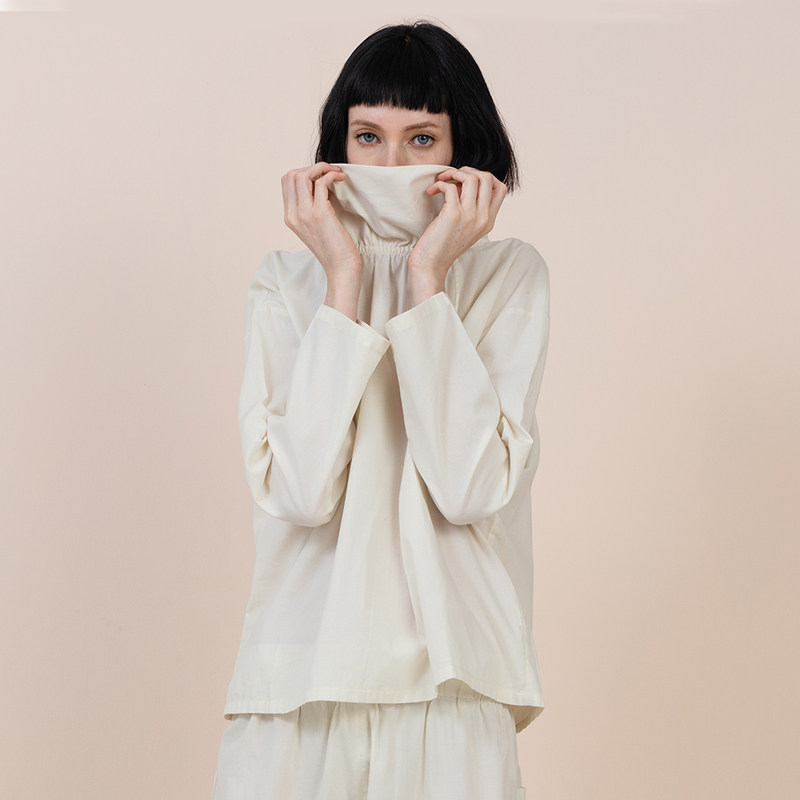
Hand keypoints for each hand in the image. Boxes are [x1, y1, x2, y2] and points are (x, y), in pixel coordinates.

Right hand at [281, 162, 362, 278]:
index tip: (320, 174)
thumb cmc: (334, 248)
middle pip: (291, 175)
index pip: (286, 181)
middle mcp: (293, 214)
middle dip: (311, 167)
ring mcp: (304, 214)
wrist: (341, 268)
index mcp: (289, 217)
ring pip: (302, 175)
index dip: (303, 171)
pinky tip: (341, 179)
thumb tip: (318, 186)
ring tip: (336, 173)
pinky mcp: (320, 213)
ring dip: (321, 168)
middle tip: (330, 171)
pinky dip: (331, 175)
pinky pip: (321, 182)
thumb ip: (309, 209)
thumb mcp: (314, 227)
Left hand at [408, 166, 507, 299]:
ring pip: (472, 178)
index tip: (466, 183)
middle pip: (488, 177)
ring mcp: (470, 216)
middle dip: (469, 170)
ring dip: (454, 173)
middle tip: (453, 177)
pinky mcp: (453, 215)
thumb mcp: (465, 228)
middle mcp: (483, 218)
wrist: (431, 266)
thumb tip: (464, 184)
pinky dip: (440, 184)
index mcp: (489, 221)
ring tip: (441, 180)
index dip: (484, 177)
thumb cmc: (443, 246)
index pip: (501, 188)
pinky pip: (450, 186)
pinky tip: (432, 192)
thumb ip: (471, 209)